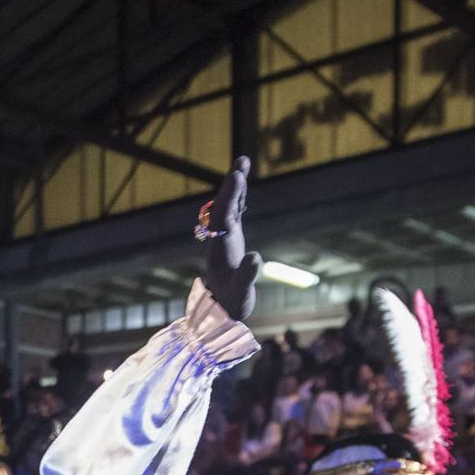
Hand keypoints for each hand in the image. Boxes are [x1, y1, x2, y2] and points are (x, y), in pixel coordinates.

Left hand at [200, 156, 261, 322]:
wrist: (221, 311)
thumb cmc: (232, 303)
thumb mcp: (241, 293)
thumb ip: (247, 275)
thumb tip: (256, 257)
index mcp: (221, 248)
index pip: (224, 217)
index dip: (230, 196)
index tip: (237, 177)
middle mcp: (219, 239)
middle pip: (223, 207)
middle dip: (232, 185)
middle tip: (241, 163)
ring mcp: (224, 238)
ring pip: (228, 206)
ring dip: (235, 186)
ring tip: (243, 163)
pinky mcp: (230, 239)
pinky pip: (233, 213)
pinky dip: (239, 198)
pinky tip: (243, 185)